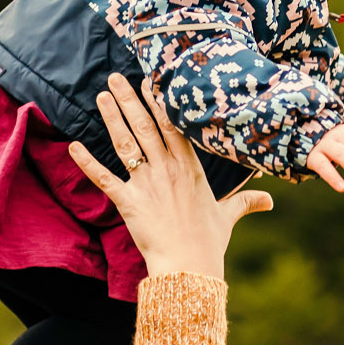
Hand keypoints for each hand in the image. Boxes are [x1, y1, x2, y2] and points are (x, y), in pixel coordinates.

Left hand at [67, 74, 273, 280]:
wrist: (189, 266)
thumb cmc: (208, 243)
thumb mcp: (227, 217)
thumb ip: (246, 202)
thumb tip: (270, 200)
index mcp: (190, 168)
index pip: (172, 126)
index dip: (159, 102)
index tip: (149, 82)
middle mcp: (167, 170)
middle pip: (146, 126)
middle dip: (130, 100)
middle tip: (116, 77)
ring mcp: (147, 184)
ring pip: (126, 144)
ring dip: (112, 118)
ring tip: (102, 95)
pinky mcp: (128, 203)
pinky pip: (104, 178)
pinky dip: (87, 162)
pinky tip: (73, 145)